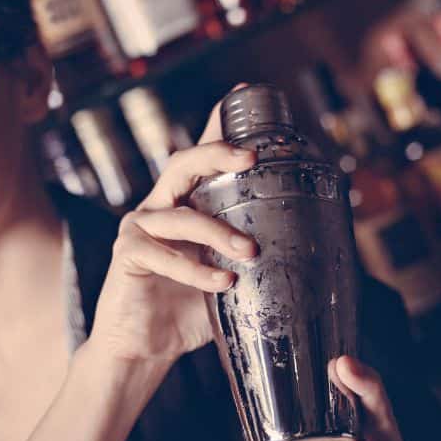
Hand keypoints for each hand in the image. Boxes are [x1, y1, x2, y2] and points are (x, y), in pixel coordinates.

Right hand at [87, 94, 257, 364]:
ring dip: (218, 232)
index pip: (200, 156)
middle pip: (182, 165)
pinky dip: (196, 269)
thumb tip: (314, 253)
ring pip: (180, 215)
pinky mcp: (126, 256)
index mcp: (183, 205)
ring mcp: (138, 229)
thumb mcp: (226, 277)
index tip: (246, 93)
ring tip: (250, 253)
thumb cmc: (186, 310)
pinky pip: (162, 254)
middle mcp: (158, 208)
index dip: (219, 123)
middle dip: (216, 154)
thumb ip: (249, 258)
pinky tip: (223, 282)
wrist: (144, 347)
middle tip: (250, 158)